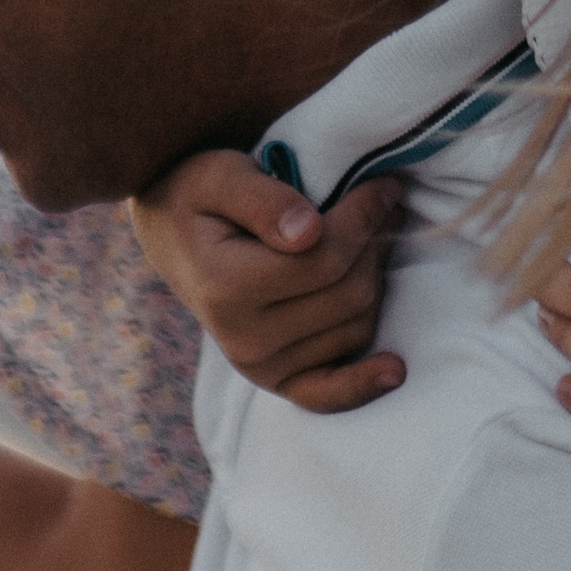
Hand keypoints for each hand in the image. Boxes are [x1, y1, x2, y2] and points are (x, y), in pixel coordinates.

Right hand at [131, 152, 407, 414]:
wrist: (176, 237)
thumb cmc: (202, 197)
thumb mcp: (223, 177)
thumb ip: (263, 200)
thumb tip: (308, 232)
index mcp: (225, 288)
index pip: (325, 258)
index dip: (365, 217)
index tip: (384, 186)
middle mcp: (243, 340)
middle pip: (350, 294)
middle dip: (373, 245)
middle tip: (381, 207)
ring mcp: (261, 368)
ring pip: (358, 326)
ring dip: (373, 282)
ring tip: (363, 244)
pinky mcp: (279, 382)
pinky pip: (330, 393)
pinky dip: (364, 382)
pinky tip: (395, 369)